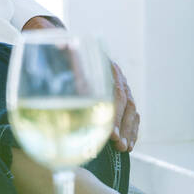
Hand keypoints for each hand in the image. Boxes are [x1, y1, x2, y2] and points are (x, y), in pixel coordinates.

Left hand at [22, 14, 138, 150]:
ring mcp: (122, 88)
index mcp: (107, 67)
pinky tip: (127, 145)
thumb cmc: (63, 54)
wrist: (68, 48)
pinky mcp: (122, 99)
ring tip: (123, 148)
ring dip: (128, 131)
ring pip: (131, 111)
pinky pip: (132, 116)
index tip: (110, 131)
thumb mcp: (64, 52)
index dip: (113, 112)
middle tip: (117, 142)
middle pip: (125, 103)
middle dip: (122, 125)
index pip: (115, 92)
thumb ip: (65, 54)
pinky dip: (131, 131)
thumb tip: (62, 46)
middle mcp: (118, 77)